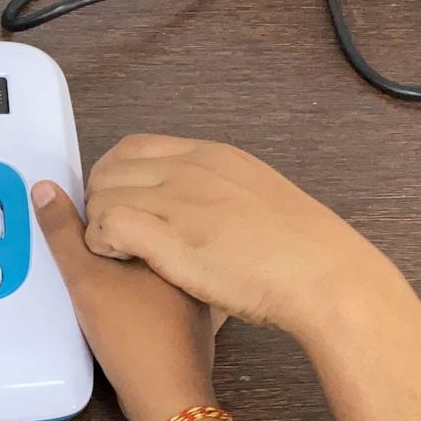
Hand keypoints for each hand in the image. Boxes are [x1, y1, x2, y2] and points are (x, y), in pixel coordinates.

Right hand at [33, 180, 218, 420]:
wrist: (165, 395)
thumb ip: (63, 233)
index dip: (98, 212)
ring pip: (157, 260)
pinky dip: (147, 292)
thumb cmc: (132, 334)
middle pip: (146, 231)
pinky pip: (167, 289)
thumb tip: (47, 189)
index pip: (132, 203)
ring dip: (132, 264)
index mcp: (173, 235)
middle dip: (117, 237)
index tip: (78, 230)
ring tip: (103, 282)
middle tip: (86, 256)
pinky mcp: (196, 317)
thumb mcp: (86, 277)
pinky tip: (130, 306)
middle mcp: (192, 257)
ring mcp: (198, 289)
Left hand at [79, 134, 405, 340]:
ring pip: (102, 196)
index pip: (134, 147)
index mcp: (212, 156)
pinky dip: (101, 243)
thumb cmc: (301, 251)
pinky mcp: (168, 237)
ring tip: (118, 253)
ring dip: (99, 225)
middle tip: (113, 236)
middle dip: (100, 201)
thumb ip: (223, 192)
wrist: (322, 273)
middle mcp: (189, 169)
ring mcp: (178, 200)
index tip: (121, 204)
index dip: (114, 176)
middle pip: (110, 170)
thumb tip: (207, 207)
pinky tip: (119, 260)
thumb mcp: (259, 196)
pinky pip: (106, 226)